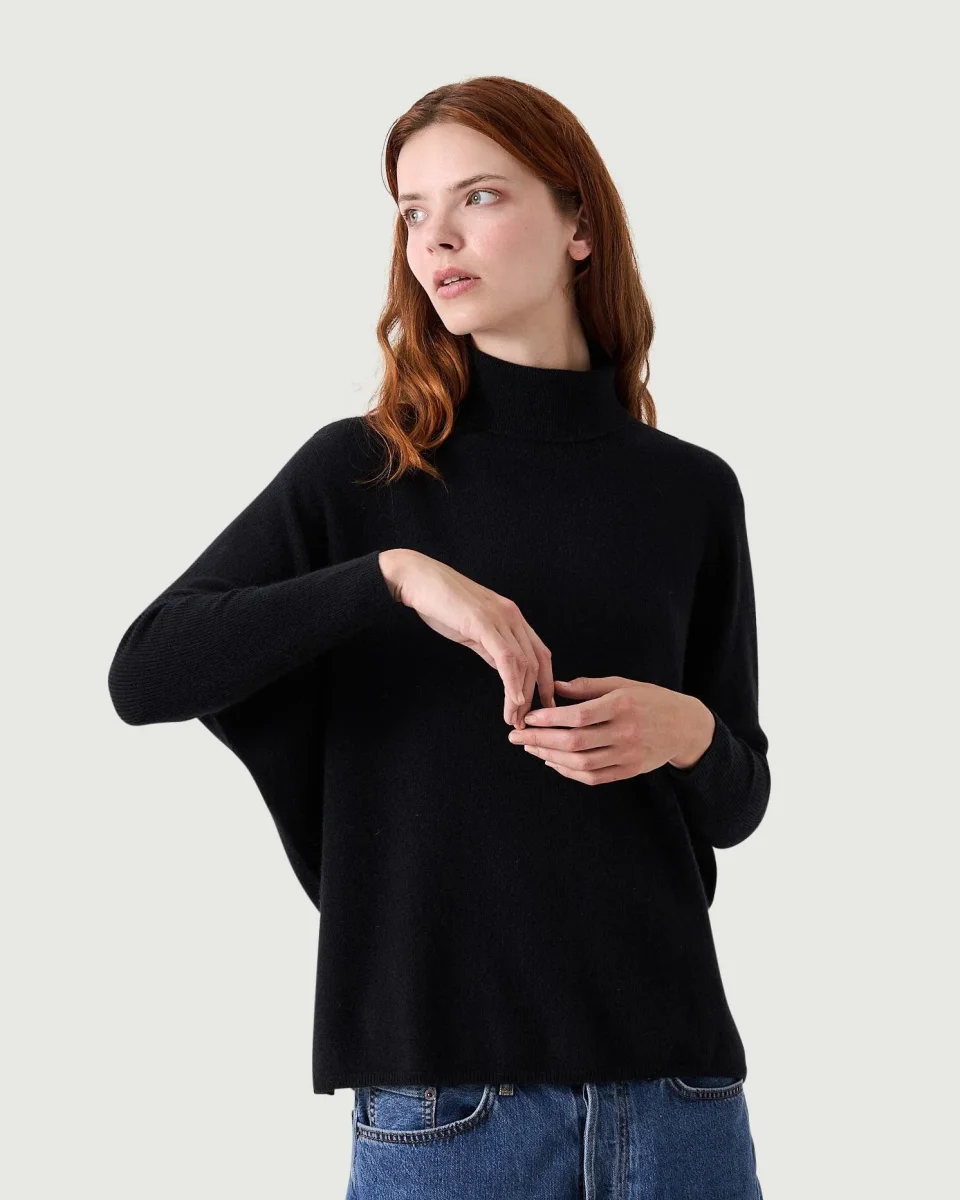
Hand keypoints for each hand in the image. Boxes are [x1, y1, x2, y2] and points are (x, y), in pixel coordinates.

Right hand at [378, 549, 555, 727]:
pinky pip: (506, 658)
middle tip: (523, 721)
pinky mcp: (484, 623)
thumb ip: (490, 647)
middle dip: (533, 696)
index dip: (544, 682)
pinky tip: (513, 701)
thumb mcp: (473, 629)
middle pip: (536, 662)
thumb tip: (503, 668)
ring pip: (523, 663)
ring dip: (521, 695)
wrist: (418, 580)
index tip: (542, 706)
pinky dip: (512, 682)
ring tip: (513, 717)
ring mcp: (500, 618)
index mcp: (512, 617)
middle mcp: (512, 616)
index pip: (540, 653)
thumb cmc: (441, 603)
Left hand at [506, 675, 714, 783]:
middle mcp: (625, 733)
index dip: (549, 718)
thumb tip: (555, 686)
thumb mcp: (622, 684)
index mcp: (622, 705)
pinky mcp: (629, 772)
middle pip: (575, 742)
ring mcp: (628, 756)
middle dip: (540, 740)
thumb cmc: (650, 700)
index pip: (579, 716)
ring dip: (550, 757)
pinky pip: (593, 777)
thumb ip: (588, 687)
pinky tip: (551, 762)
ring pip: (581, 764)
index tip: (528, 716)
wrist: (685, 727)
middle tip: (516, 736)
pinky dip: (568, 772)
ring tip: (530, 748)